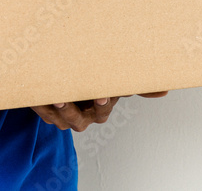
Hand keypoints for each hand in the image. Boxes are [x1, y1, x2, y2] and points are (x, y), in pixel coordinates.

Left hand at [31, 93, 167, 131]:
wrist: (68, 84)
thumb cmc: (94, 84)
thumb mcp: (114, 82)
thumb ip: (136, 86)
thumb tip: (165, 90)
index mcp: (100, 108)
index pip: (102, 109)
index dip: (101, 103)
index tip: (101, 95)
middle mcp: (83, 117)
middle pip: (77, 119)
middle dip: (71, 110)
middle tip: (63, 99)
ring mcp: (64, 116)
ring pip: (58, 118)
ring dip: (53, 110)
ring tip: (49, 96)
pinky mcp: (48, 113)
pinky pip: (43, 113)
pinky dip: (39, 104)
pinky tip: (36, 94)